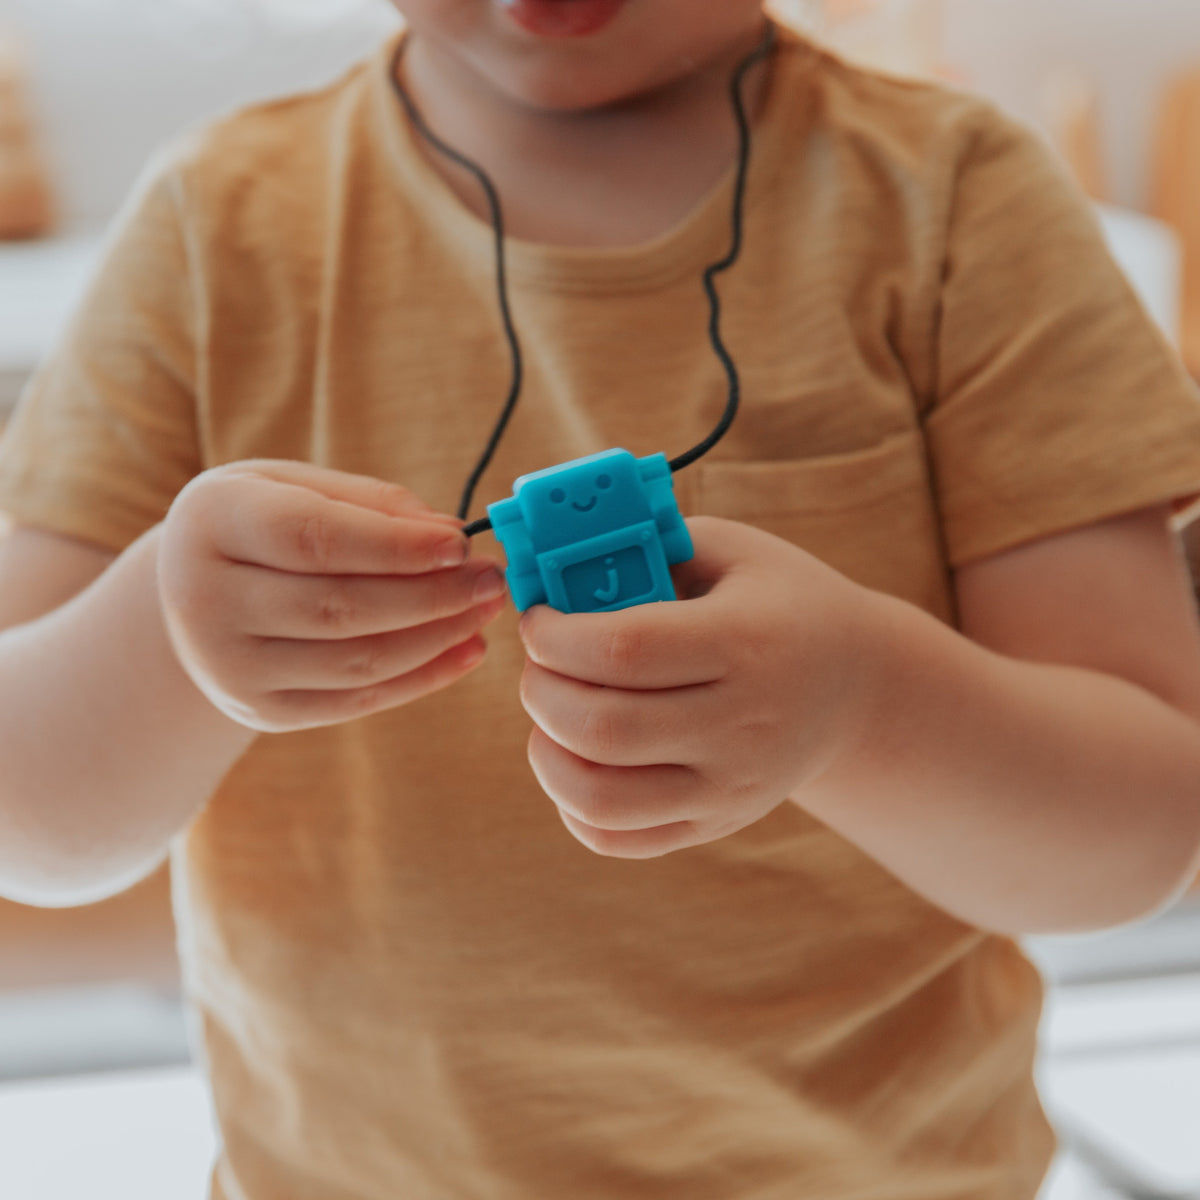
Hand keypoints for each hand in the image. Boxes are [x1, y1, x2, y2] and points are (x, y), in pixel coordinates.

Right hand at [157, 460, 507, 731]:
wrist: (194, 593)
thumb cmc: (264, 522)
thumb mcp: (299, 487)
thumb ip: (374, 504)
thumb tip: (451, 536)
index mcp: (212, 522)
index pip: (312, 538)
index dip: (394, 546)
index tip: (460, 544)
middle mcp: (204, 600)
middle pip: (337, 607)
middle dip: (430, 596)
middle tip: (490, 580)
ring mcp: (229, 667)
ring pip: (355, 661)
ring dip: (436, 638)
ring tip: (484, 610)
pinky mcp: (262, 711)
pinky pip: (357, 700)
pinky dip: (422, 678)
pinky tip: (465, 650)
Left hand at [518, 516, 874, 856]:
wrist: (855, 686)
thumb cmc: (779, 603)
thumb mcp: (733, 552)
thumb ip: (652, 547)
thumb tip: (559, 571)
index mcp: (746, 644)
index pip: (624, 650)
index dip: (558, 636)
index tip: (539, 619)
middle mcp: (741, 727)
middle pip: (603, 729)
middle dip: (542, 691)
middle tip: (540, 664)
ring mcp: (729, 788)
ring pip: (600, 799)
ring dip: (547, 754)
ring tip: (552, 714)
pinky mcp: (715, 823)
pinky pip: (618, 838)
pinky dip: (572, 804)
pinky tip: (576, 758)